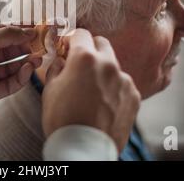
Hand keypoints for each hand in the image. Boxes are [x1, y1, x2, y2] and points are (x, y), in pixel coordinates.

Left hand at [0, 24, 41, 117]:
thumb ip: (7, 35)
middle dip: (26, 46)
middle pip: (11, 50)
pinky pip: (10, 84)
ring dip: (26, 62)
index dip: (21, 30)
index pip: (4, 32)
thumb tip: (28, 30)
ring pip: (12, 67)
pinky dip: (20, 77)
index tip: (38, 28)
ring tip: (38, 58)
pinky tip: (27, 69)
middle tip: (42, 44)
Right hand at [41, 29, 140, 151]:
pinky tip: (103, 103)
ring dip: (103, 71)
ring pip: (113, 65)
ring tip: (92, 91)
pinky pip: (122, 84)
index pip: (81, 33)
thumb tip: (61, 60)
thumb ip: (56, 68)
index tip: (68, 47)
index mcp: (85, 58)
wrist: (84, 149)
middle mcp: (108, 64)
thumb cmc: (62, 120)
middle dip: (91, 49)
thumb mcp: (49, 89)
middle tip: (81, 64)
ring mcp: (124, 80)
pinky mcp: (134, 95)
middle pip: (101, 43)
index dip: (72, 39)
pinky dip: (114, 88)